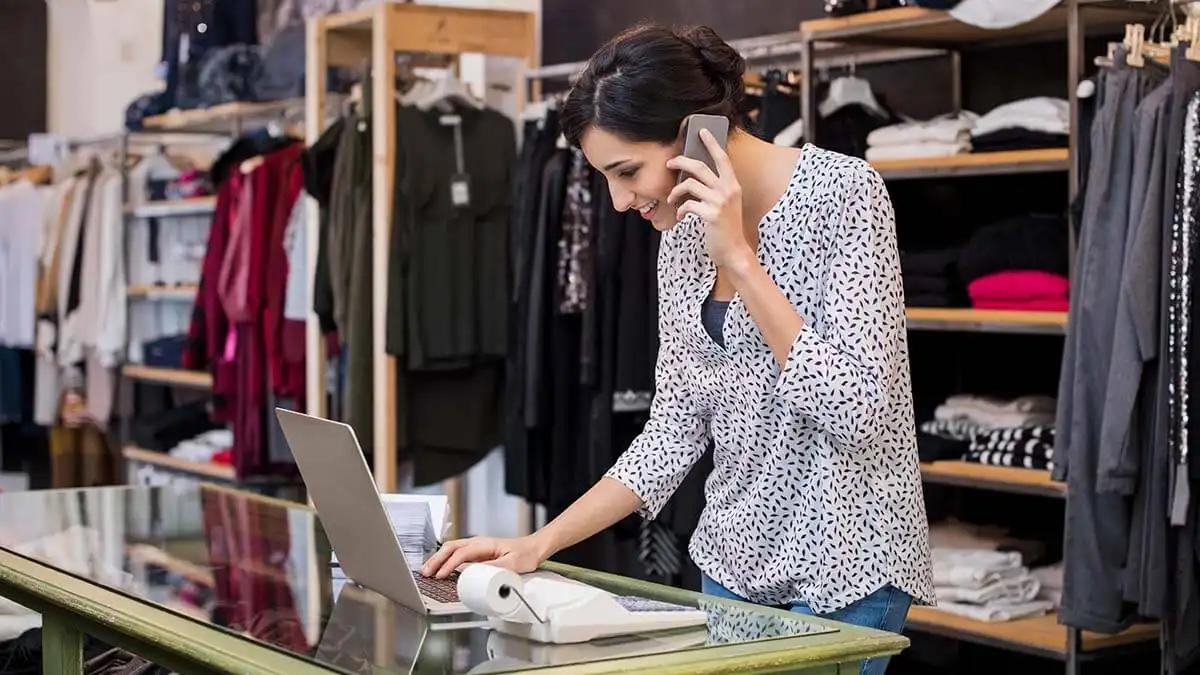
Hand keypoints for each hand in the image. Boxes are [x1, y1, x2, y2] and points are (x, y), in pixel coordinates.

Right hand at [420, 534, 549, 578]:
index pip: (461, 553)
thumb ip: (492, 569)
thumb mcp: (512, 564)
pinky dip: (446, 561)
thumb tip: (473, 574)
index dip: (449, 565)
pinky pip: (458, 555)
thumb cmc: (526, 554)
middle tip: (426, 573)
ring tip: (428, 571)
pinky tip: (442, 569)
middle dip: (436, 560)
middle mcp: (478, 543)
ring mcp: (477, 548)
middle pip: (451, 548)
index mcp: (485, 544)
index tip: (441, 575)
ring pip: (452, 550)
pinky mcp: (479, 554)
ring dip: (439, 559)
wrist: (534, 548)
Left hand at [666, 128, 753, 268]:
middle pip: (699, 166)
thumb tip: (692, 175)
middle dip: (680, 162)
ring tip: (671, 199)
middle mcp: (728, 190)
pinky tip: (680, 217)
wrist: (734, 251)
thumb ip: (715, 188)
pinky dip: (680, 210)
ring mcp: (720, 202)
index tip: (701, 131)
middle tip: (669, 163)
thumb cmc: (726, 227)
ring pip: (689, 184)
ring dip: (675, 191)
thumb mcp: (726, 203)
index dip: (711, 143)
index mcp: (733, 184)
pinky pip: (688, 205)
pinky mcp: (711, 215)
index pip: (722, 158)